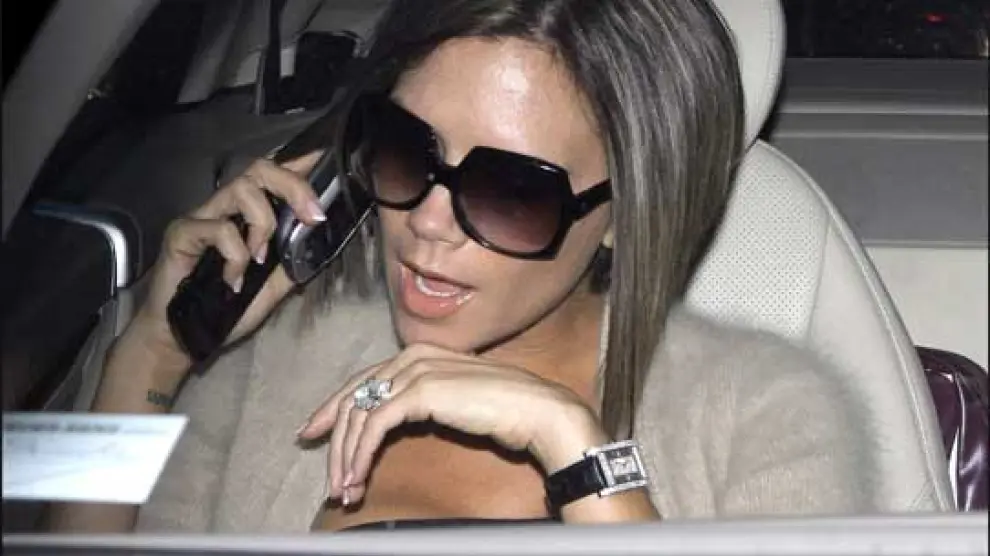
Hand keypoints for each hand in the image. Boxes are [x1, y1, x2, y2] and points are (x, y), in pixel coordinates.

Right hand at [128, 152, 327, 367]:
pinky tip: (233, 280)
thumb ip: (293, 261)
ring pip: (241, 189)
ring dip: (263, 224)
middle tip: (313, 217)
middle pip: (259, 170)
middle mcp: (225, 208)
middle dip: (293, 186)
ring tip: (259, 260)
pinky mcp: (181, 232)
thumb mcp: (274, 286)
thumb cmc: (226, 307)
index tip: (325, 160)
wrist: (184, 336)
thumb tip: (322, 242)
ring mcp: (202, 217)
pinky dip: (236, 256)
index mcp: (249, 215)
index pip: (274, 177)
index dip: (299, 164)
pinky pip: (218, 228)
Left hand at [298, 344, 606, 505]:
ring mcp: (415, 370)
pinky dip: (360, 456)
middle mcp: (412, 355)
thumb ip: (424, 400)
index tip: (314, 434)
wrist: (536, 410)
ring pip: (359, 414)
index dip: (333, 409)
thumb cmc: (505, 411)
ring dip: (346, 457)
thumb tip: (392, 420)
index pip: (363, 380)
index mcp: (420, 353)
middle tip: (328, 478)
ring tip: (344, 491)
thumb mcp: (454, 402)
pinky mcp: (419, 391)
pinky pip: (375, 426)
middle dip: (333, 440)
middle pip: (354, 396)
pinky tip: (358, 478)